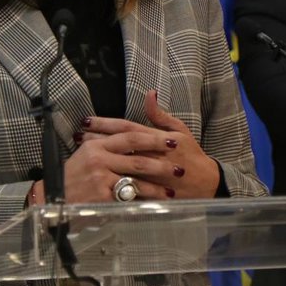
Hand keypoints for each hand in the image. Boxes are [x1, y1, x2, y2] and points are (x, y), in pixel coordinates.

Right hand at [57, 110, 179, 202]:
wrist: (51, 200)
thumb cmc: (71, 179)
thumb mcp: (85, 154)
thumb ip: (105, 142)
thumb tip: (127, 134)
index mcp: (96, 145)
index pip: (129, 135)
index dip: (152, 138)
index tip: (172, 140)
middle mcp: (98, 157)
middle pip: (137, 156)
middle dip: (161, 162)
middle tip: (179, 165)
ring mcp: (100, 176)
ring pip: (136, 178)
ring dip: (157, 185)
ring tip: (172, 189)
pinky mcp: (102, 194)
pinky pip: (129, 196)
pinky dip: (145, 200)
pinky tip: (156, 203)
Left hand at [79, 90, 219, 198]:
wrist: (208, 185)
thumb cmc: (192, 156)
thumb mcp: (181, 131)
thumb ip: (161, 115)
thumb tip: (149, 94)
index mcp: (159, 138)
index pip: (126, 128)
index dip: (105, 124)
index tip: (86, 120)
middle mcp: (152, 155)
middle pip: (118, 146)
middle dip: (97, 140)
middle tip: (78, 135)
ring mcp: (151, 174)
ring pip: (120, 165)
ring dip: (100, 159)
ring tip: (82, 154)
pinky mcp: (151, 191)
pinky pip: (128, 186)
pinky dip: (111, 181)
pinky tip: (96, 178)